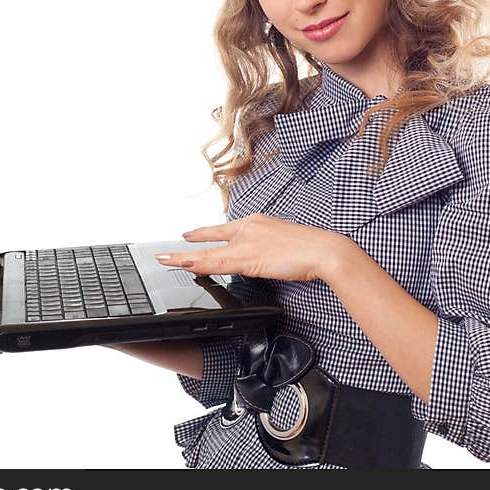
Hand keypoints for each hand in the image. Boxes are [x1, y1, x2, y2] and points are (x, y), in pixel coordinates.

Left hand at [155, 213, 347, 282]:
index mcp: (257, 223)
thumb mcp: (283, 243)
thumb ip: (268, 248)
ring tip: (165, 260)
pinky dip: (199, 264)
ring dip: (184, 257)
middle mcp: (248, 228)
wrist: (324, 250)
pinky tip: (186, 266)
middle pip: (211, 237)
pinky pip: (217, 263)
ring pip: (209, 253)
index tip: (190, 234)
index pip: (224, 229)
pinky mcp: (248, 258)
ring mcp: (246, 243)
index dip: (205, 233)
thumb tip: (262, 257)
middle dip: (189, 243)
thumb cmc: (312, 249)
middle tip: (167, 251)